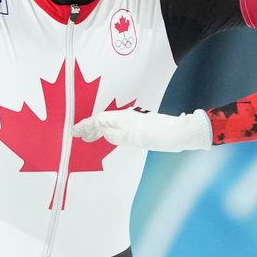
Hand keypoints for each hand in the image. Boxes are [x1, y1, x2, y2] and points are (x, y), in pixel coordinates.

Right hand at [72, 107, 211, 151]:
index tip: (74, 133)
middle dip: (90, 128)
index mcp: (124, 118)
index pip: (99, 120)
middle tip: (79, 137)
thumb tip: (105, 134)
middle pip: (103, 121)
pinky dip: (109, 132)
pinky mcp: (140, 127)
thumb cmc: (162, 135)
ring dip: (99, 130)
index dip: (86, 126)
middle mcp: (127, 117)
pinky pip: (118, 128)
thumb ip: (119, 136)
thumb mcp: (137, 138)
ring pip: (110, 124)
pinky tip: (110, 138)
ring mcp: (134, 121)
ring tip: (90, 139)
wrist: (182, 133)